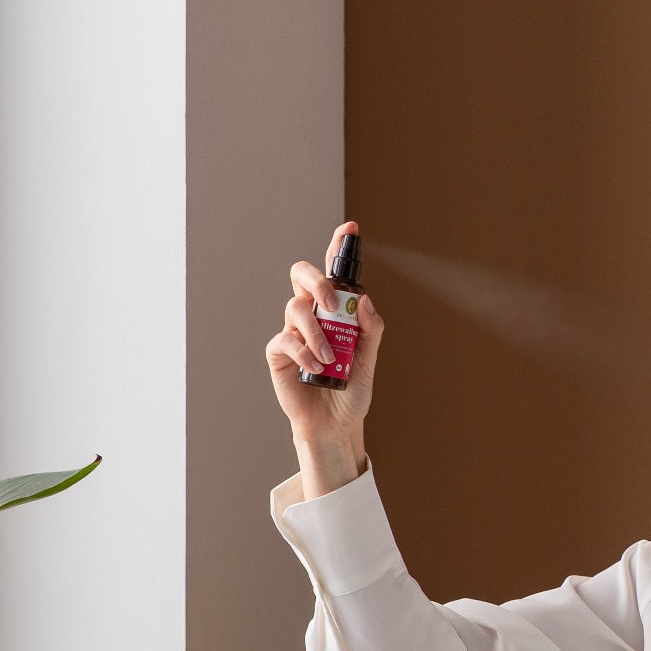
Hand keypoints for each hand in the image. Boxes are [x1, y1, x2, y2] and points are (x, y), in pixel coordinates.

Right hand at [266, 222, 383, 496]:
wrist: (336, 423)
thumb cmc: (352, 389)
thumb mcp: (370, 359)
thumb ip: (371, 329)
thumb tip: (366, 301)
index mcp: (336, 310)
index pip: (335, 272)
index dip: (338, 246)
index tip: (350, 227)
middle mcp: (312, 313)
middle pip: (302, 275)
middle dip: (316, 281)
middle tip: (333, 303)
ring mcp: (293, 330)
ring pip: (296, 309)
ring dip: (317, 333)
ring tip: (331, 360)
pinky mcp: (279, 351)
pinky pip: (285, 339)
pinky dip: (304, 352)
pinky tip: (317, 369)